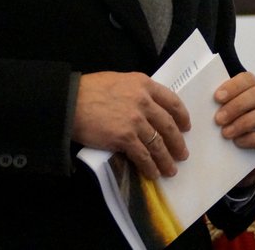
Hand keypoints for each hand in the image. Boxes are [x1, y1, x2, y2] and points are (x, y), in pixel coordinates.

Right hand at [73, 71, 190, 179]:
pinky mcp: (125, 137)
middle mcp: (143, 101)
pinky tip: (153, 173)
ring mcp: (135, 120)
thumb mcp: (118, 81)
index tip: (185, 127)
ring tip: (170, 169)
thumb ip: (136, 91)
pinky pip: (143, 155)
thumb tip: (146, 107)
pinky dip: (150, 166)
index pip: (171, 100)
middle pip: (168, 125)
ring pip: (158, 143)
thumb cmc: (89, 90)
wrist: (69, 101)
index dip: (181, 116)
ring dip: (166, 159)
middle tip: (182, 154)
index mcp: (143, 84)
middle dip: (177, 142)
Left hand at [213, 71, 254, 186]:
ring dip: (243, 122)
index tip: (216, 98)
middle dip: (236, 106)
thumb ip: (218, 106)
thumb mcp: (225, 116)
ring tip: (225, 133)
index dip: (233, 87)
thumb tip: (198, 101)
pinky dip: (253, 138)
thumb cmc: (231, 130)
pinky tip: (238, 142)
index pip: (248, 79)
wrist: (243, 158)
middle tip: (218, 119)